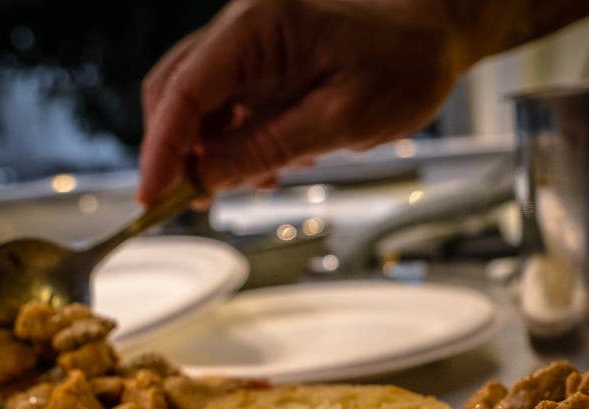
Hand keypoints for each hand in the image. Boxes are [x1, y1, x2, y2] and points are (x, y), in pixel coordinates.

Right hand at [135, 0, 467, 203]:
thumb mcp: (342, 117)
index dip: (162, 148)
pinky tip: (267, 168)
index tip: (151, 197)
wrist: (436, 37)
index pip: (186, 90)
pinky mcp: (263, 65)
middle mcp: (244, 28)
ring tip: (250, 183)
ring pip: (199, 103)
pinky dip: (234, 144)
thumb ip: (269, 146)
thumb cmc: (403, 64)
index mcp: (257, 24)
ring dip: (209, 152)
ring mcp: (251, 45)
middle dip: (177, 152)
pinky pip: (229, 107)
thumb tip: (206, 177)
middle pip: (177, 93)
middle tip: (191, 204)